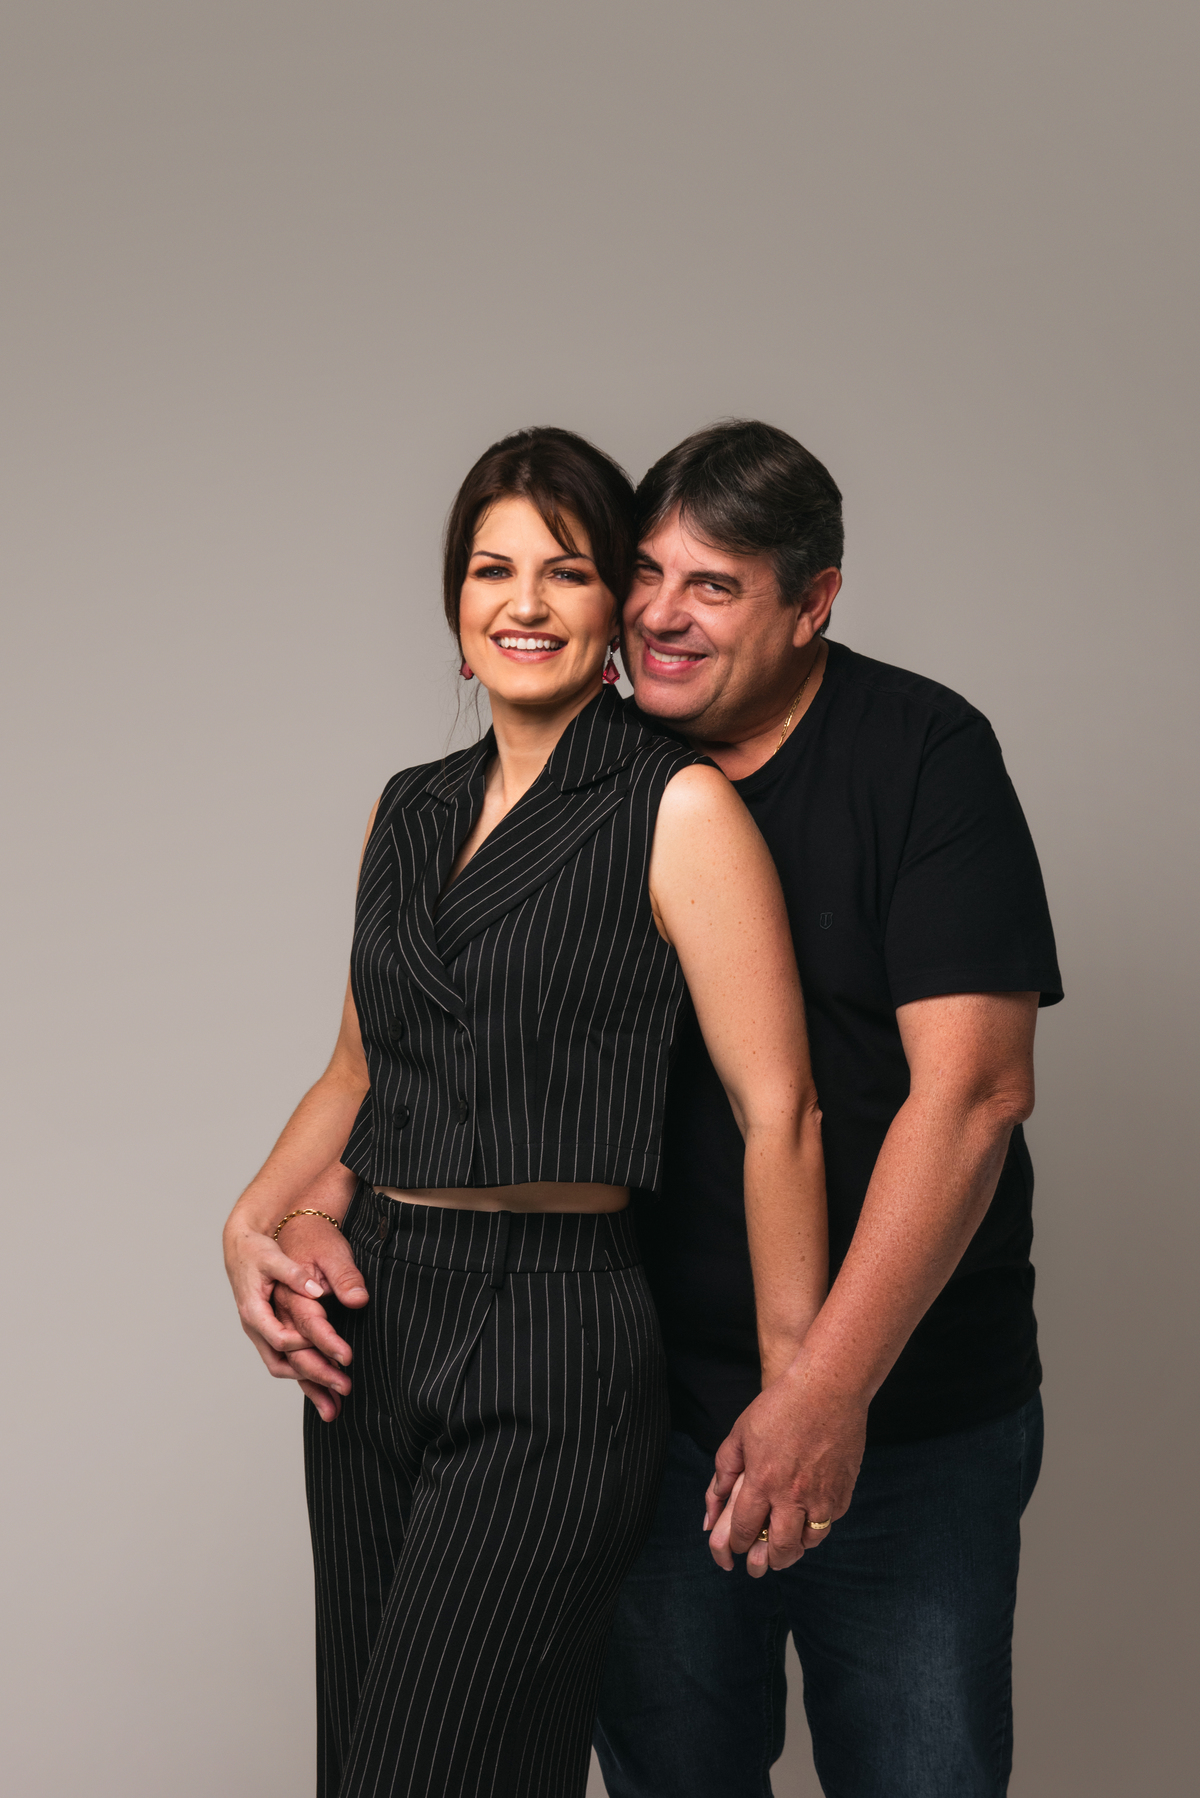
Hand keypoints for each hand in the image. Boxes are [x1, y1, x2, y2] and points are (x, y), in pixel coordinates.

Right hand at [223, 1210, 367, 1408]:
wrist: (239, 1246)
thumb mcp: (274, 1257)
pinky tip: (324, 1389)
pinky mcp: (271, 1332)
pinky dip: (304, 1376)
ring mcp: (262, 1333)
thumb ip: (294, 1275)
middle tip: (343, 1388)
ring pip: (283, 1368)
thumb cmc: (256, 1250)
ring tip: (335, 1407)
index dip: (307, 1348)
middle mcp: (256, 1327)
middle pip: (281, 1363)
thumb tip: (317, 1291)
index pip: (280, 1338)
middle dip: (312, 1378)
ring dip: (309, 1386)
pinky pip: (287, 1361)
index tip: (335, 1354)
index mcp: (254, 1311)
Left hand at [703, 1361, 865, 1574]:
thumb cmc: (780, 1406)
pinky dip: (817, 1529)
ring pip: (807, 1543)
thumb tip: (710, 1513)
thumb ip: (723, 1473)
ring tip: (784, 1550)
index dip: (737, 1546)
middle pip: (779, 1548)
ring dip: (793, 1551)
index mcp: (762, 1480)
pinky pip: (829, 1523)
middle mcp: (792, 1494)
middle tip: (760, 1566)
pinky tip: (807, 1523)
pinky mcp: (843, 1491)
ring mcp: (822, 1495)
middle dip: (766, 1562)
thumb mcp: (740, 1434)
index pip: (745, 1531)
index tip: (735, 1550)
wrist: (829, 1388)